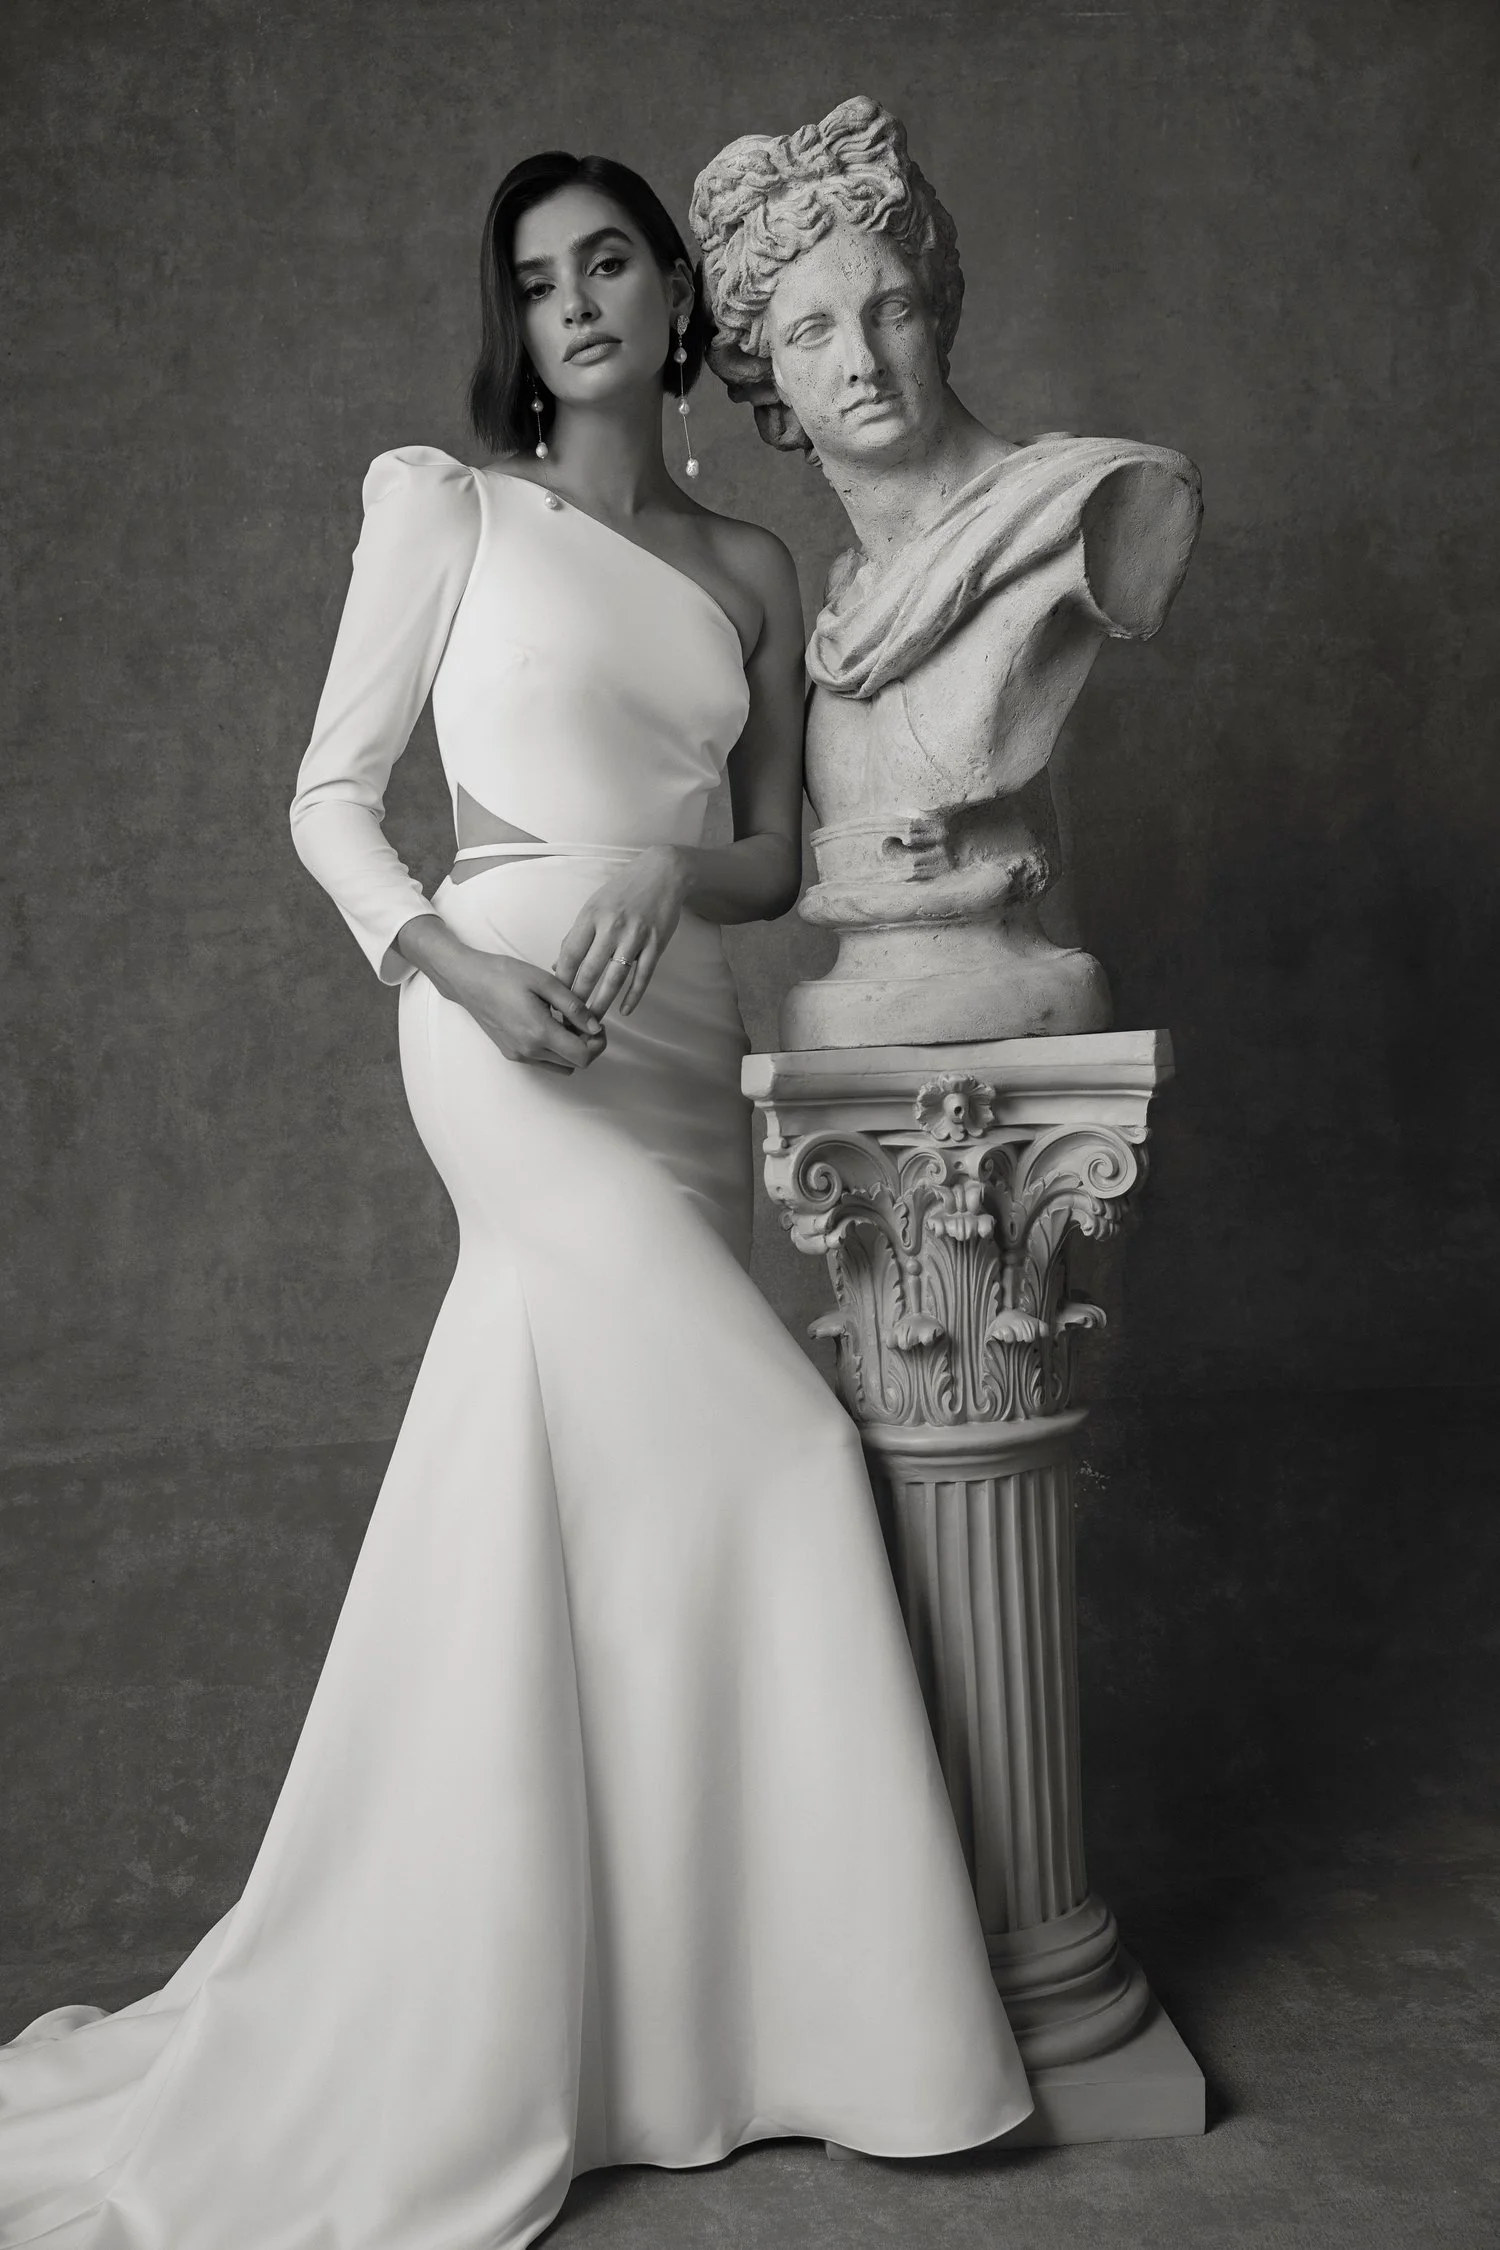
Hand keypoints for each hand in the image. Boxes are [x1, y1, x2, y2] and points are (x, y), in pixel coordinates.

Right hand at [450, 949, 606, 1071]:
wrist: (469, 981)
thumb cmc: (504, 976)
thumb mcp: (545, 982)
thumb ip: (574, 1006)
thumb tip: (594, 1027)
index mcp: (539, 1033)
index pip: (583, 1056)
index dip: (597, 1043)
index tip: (596, 1025)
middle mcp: (529, 1051)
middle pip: (574, 1064)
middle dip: (587, 1045)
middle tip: (584, 1021)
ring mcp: (519, 1055)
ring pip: (560, 1066)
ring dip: (571, 1050)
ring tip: (566, 1023)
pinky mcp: (512, 1054)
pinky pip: (544, 1062)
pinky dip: (554, 1051)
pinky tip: (550, 1027)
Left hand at [553, 846, 686, 1019]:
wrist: (663, 873)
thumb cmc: (623, 891)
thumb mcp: (594, 906)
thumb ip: (576, 935)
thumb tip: (557, 966)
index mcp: (591, 916)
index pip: (570, 954)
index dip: (561, 979)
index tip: (554, 999)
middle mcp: (612, 927)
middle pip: (589, 970)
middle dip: (578, 998)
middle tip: (570, 1018)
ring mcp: (635, 936)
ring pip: (615, 978)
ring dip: (602, 1002)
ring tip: (593, 1021)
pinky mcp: (656, 944)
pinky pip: (643, 976)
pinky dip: (633, 996)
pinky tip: (625, 1011)